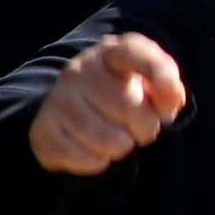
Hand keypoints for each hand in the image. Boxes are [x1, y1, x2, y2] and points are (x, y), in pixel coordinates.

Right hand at [29, 33, 187, 175]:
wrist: (75, 106)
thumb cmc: (124, 91)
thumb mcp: (149, 79)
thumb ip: (168, 85)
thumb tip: (170, 104)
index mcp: (111, 52)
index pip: (135, 54)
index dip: (160, 76)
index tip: (171, 104)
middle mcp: (79, 70)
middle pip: (129, 108)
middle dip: (145, 128)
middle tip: (140, 128)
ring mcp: (58, 100)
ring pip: (109, 141)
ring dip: (122, 148)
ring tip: (118, 139)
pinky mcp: (43, 130)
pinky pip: (86, 159)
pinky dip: (99, 162)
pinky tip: (95, 149)